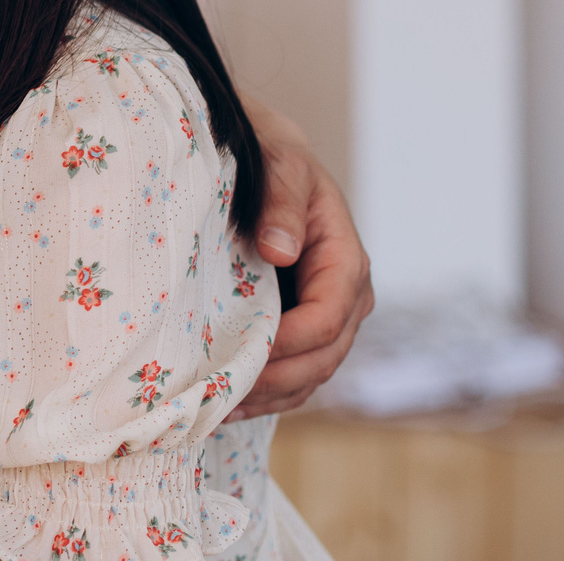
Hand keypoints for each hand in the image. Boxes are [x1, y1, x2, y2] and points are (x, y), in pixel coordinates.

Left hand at [231, 93, 373, 416]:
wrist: (260, 156)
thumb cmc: (270, 155)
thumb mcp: (279, 162)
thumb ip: (280, 201)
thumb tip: (279, 250)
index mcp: (346, 259)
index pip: (328, 318)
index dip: (289, 344)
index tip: (244, 357)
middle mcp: (346, 296)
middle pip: (322, 358)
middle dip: (275, 380)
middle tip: (222, 394)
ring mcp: (327, 318)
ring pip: (308, 376)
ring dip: (267, 397)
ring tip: (217, 408)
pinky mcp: (302, 330)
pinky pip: (293, 376)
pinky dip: (263, 395)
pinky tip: (224, 404)